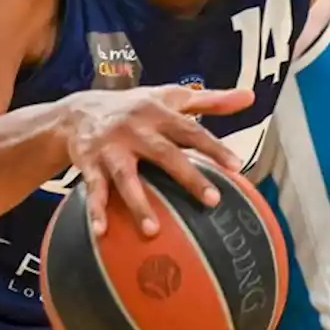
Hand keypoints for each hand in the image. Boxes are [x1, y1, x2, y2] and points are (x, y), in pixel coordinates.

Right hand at [62, 84, 253, 236]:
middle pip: (164, 154)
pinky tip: (101, 233)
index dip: (214, 148)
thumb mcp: (171, 98)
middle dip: (187, 177)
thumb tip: (250, 96)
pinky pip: (92, 190)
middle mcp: (135, 129)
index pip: (191, 131)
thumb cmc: (137, 107)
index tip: (237, 167)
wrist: (79, 110)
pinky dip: (95, 211)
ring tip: (152, 231)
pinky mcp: (89, 164)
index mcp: (159, 114)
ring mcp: (110, 148)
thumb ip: (211, 100)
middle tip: (212, 201)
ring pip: (125, 177)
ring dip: (138, 203)